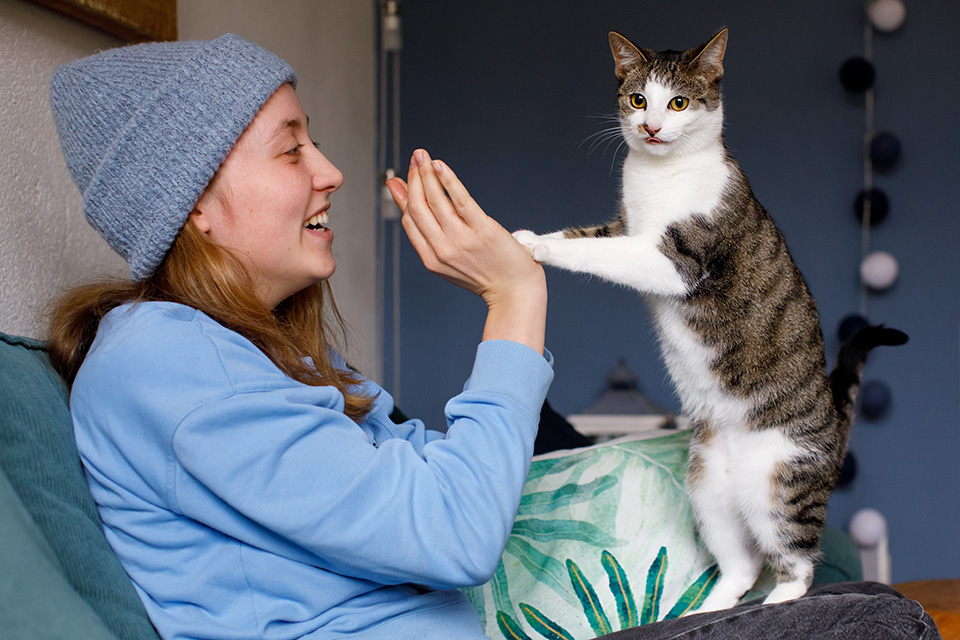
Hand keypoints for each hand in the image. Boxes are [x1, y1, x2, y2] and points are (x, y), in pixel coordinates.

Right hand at [386, 149, 546, 351]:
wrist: (514, 291)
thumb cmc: (485, 273)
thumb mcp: (450, 260)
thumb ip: (433, 236)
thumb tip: (418, 214)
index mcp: (432, 259)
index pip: (410, 220)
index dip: (403, 195)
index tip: (403, 176)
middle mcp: (443, 250)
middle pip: (418, 208)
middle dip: (413, 179)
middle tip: (416, 157)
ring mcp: (462, 240)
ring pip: (435, 200)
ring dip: (426, 174)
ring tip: (423, 156)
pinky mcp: (483, 230)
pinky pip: (460, 200)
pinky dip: (447, 180)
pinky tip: (439, 165)